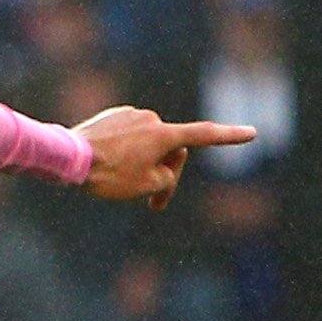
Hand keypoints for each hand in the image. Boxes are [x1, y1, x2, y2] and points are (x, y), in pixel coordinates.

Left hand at [73, 108, 254, 209]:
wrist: (69, 157)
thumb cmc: (108, 175)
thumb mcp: (146, 186)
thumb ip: (167, 175)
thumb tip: (165, 163)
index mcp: (164, 134)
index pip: (205, 135)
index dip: (230, 136)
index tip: (252, 133)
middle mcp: (151, 119)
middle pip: (171, 149)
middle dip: (166, 174)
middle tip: (153, 205)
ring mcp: (131, 115)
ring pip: (148, 145)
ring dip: (144, 164)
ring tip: (119, 184)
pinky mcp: (113, 117)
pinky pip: (129, 138)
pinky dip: (127, 153)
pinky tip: (108, 167)